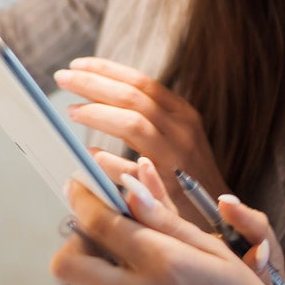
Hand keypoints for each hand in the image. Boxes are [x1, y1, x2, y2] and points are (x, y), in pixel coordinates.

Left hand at [52, 169, 284, 284]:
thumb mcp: (217, 252)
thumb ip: (167, 221)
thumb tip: (131, 189)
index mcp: (163, 263)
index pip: (100, 224)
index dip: (82, 198)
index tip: (80, 183)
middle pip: (68, 262)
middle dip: (73, 238)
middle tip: (98, 224)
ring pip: (92, 281)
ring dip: (105, 262)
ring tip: (147, 257)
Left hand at [56, 57, 226, 227]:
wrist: (221, 220)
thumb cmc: (188, 178)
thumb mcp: (178, 139)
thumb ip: (147, 120)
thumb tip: (99, 100)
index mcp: (184, 115)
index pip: (142, 83)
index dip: (107, 70)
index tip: (77, 65)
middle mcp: (182, 132)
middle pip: (133, 97)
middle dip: (94, 84)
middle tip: (63, 77)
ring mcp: (177, 159)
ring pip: (134, 123)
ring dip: (98, 113)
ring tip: (71, 110)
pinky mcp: (169, 190)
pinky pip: (134, 170)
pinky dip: (109, 160)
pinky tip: (89, 155)